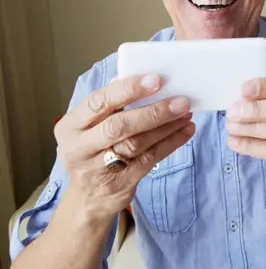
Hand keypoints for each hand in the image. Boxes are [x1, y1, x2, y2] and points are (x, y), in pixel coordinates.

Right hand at [54, 74, 194, 221]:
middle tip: (181, 101)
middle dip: (153, 111)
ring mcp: (98, 169)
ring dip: (166, 126)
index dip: (128, 90)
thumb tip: (139, 76)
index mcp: (70, 126)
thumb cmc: (94, 150)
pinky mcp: (120, 183)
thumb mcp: (90, 127)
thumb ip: (109, 106)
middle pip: (119, 126)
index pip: (99, 102)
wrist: (88, 198)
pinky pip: (150, 159)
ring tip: (186, 113)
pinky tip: (186, 130)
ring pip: (137, 144)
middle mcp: (79, 148)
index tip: (157, 79)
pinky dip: (171, 143)